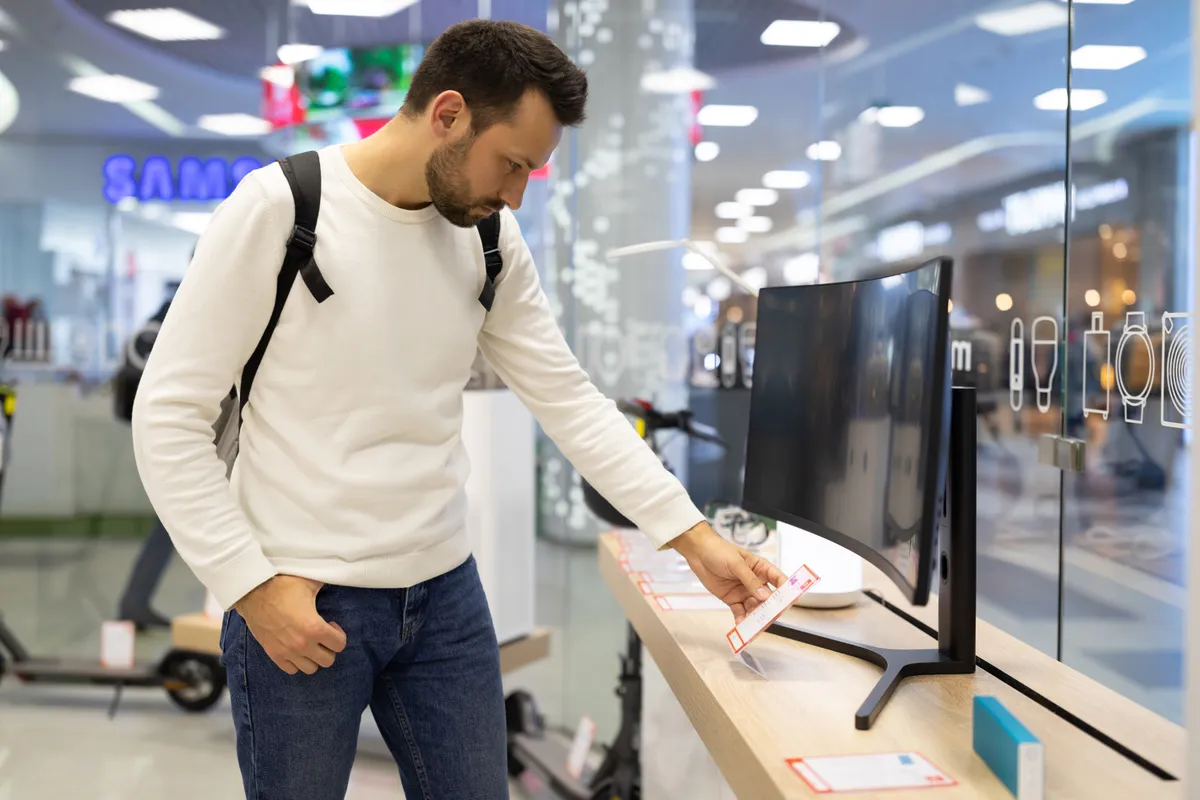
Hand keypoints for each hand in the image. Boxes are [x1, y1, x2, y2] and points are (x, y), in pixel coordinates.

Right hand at [234, 575, 346, 674]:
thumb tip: (339, 577)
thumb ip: (327, 584)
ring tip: (310, 642)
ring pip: (310, 669)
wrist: (253, 592)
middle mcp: (302, 644)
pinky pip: (291, 669)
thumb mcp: (310, 582)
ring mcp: (287, 652)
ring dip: (314, 657)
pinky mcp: (273, 654)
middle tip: (322, 634)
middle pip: (328, 660)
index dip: (339, 634)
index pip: (340, 645)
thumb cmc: (282, 586)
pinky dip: (297, 662)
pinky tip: (296, 647)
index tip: (331, 625)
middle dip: (328, 647)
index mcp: (314, 628)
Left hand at [670, 522, 788, 623]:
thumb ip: (750, 580)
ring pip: (755, 608)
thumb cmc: (719, 551)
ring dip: (756, 617)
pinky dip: (742, 620)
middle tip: (770, 618)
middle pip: (768, 599)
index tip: (790, 601)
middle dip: (770, 609)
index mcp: (761, 568)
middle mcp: (755, 582)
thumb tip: (765, 595)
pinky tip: (742, 626)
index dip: (786, 590)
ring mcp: (744, 592)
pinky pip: (740, 612)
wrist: (698, 553)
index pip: (778, 580)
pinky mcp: (732, 599)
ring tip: (754, 626)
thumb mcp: (736, 563)